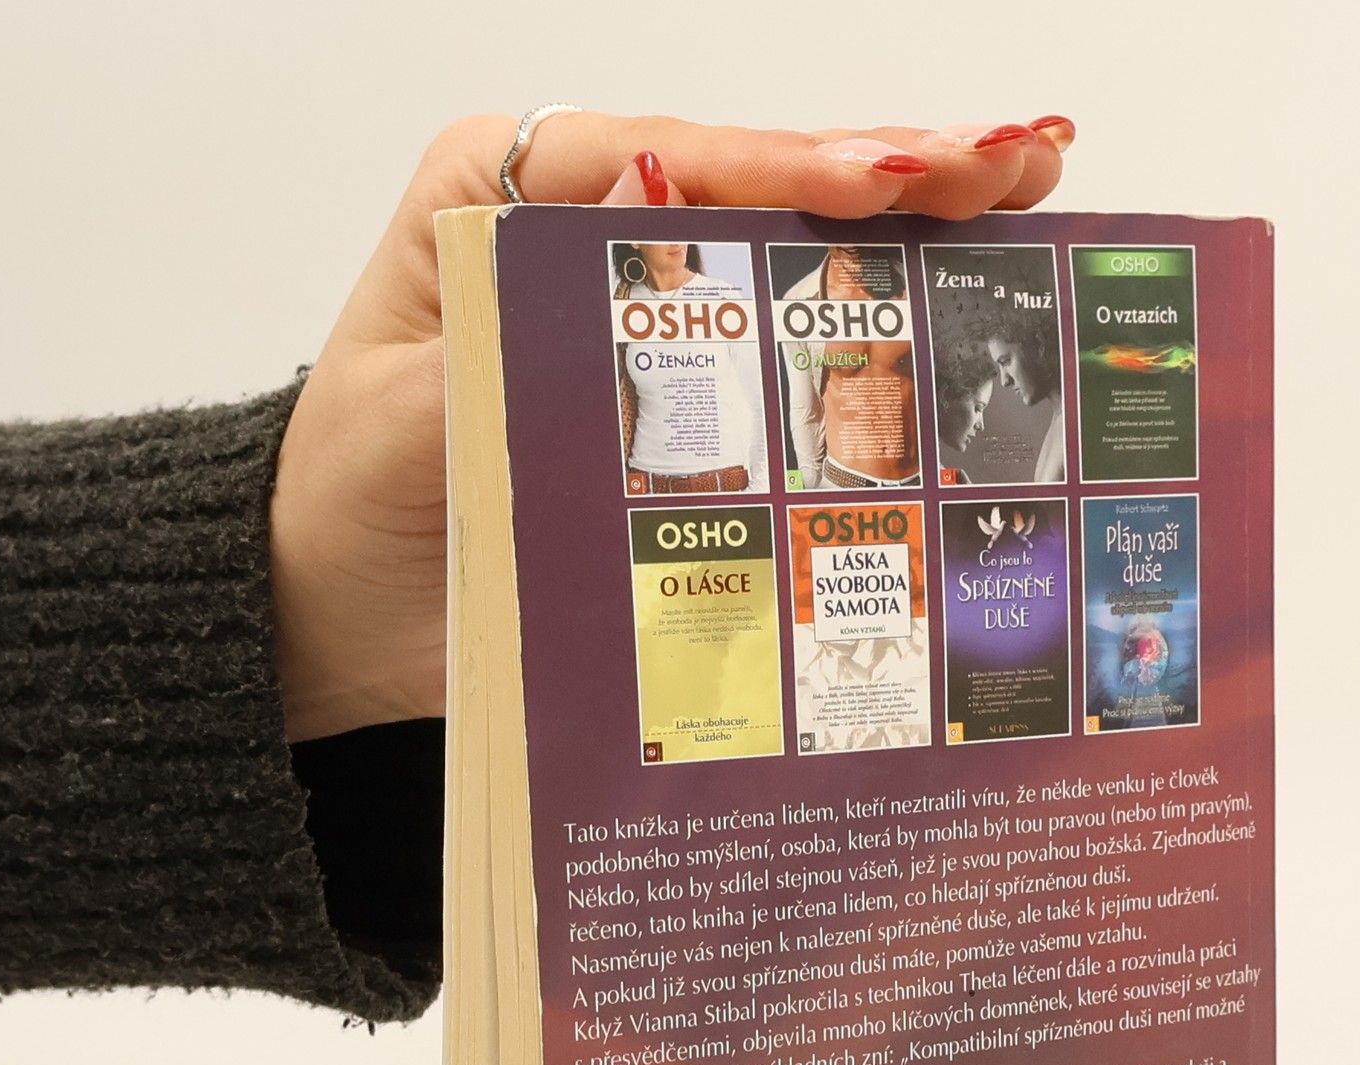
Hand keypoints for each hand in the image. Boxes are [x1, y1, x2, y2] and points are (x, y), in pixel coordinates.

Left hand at [269, 111, 1072, 741]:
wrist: (334, 609)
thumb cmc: (350, 499)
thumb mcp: (413, 405)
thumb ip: (524, 317)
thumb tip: (652, 209)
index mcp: (506, 193)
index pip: (674, 160)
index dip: (796, 169)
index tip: (901, 178)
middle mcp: (587, 236)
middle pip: (755, 188)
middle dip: (892, 174)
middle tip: (1022, 161)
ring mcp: (641, 318)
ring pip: (785, 259)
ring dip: (906, 238)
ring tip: (1025, 203)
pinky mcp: (671, 401)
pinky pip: (776, 356)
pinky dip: (865, 335)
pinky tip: (954, 314)